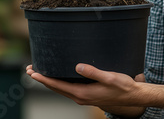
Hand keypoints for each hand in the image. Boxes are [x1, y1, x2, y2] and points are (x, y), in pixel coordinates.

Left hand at [26, 64, 145, 116]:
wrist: (133, 96)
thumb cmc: (122, 86)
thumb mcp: (109, 77)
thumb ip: (93, 72)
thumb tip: (77, 66)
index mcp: (82, 93)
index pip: (58, 85)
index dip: (44, 79)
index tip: (32, 73)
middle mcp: (80, 97)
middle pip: (56, 88)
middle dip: (42, 79)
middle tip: (30, 70)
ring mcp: (83, 97)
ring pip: (61, 89)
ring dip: (49, 81)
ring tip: (39, 73)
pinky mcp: (87, 95)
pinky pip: (68, 89)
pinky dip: (59, 83)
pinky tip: (58, 78)